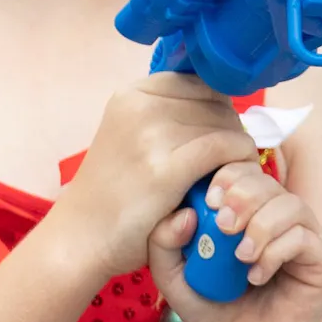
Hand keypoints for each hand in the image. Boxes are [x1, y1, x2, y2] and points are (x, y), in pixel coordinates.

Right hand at [57, 72, 256, 282]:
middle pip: (216, 103)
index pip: (201, 83)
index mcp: (132, 94)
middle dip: (231, 130)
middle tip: (231, 161)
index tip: (221, 136)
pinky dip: (239, 160)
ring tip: (233, 173)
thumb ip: (170, 115)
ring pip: (224, 125)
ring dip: (238, 149)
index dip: (220, 109)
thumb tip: (223, 103)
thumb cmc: (114, 192)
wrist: (82, 237)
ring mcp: (150, 135)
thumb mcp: (133, 136)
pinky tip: (234, 180)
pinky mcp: (164, 170)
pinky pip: (223, 148)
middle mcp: (140, 106)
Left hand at [149, 160, 321, 321]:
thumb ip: (164, 246)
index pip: (243, 171)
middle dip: (242, 197)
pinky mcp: (321, 262)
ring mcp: (304, 237)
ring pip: (290, 205)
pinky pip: (304, 238)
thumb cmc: (215, 312)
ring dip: (261, 225)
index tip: (208, 201)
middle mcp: (279, 218)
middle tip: (222, 227)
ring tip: (240, 257)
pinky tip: (256, 276)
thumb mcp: (175, 280)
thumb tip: (184, 213)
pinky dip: (276, 252)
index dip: (227, 176)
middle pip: (267, 181)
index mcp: (248, 211)